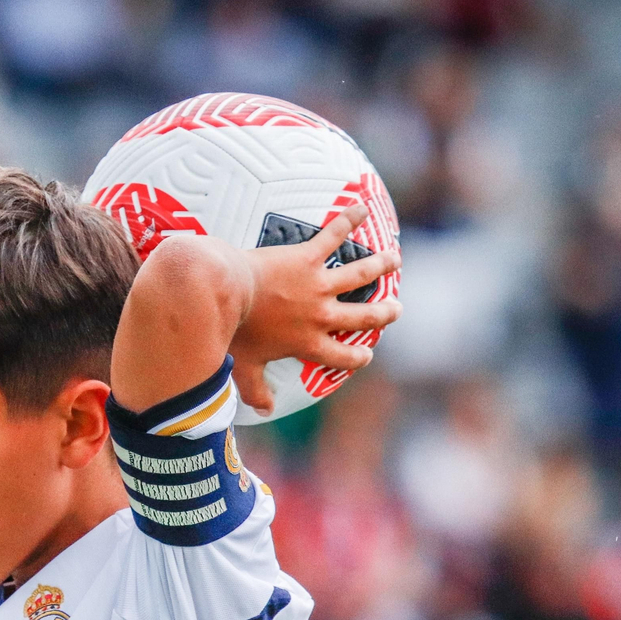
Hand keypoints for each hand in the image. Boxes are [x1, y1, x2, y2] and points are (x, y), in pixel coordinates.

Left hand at [230, 204, 401, 415]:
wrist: (225, 292)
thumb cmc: (233, 331)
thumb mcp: (245, 367)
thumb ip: (256, 391)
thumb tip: (264, 411)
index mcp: (308, 342)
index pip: (342, 357)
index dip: (358, 359)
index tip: (366, 355)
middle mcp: (321, 314)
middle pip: (363, 318)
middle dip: (384, 314)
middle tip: (395, 310)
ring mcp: (317, 284)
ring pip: (360, 275)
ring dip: (381, 266)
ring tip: (395, 259)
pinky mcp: (307, 256)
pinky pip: (333, 235)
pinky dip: (348, 220)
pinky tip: (359, 207)